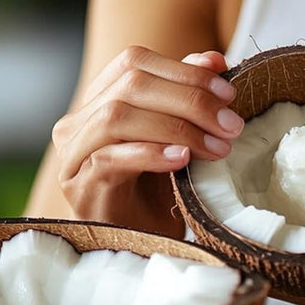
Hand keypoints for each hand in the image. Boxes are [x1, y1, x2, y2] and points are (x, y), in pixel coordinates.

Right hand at [51, 46, 241, 236]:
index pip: (134, 62)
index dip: (184, 70)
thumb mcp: (177, 139)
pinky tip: (182, 161)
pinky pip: (109, 158)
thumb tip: (213, 58)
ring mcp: (73, 155)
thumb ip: (187, 96)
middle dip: (189, 100)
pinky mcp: (78, 186)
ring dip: (175, 128)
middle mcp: (77, 122)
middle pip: (129, 86)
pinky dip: (150, 154)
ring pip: (116, 117)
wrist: (138, 246)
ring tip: (215, 146)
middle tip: (230, 124)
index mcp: (97, 100)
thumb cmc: (155, 191)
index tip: (229, 92)